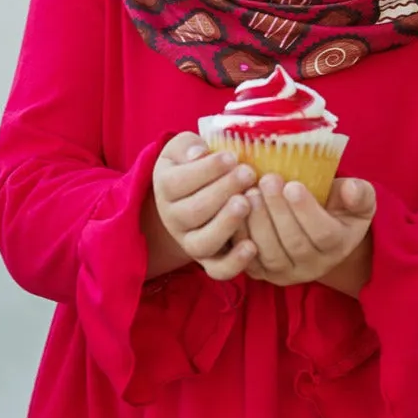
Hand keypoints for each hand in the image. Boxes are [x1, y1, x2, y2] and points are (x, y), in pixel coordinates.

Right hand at [146, 133, 257, 281]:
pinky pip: (218, 270)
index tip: (231, 156)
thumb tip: (199, 153)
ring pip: (203, 243)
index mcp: (165, 188)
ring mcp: (190, 243)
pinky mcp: (210, 261)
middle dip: (222, 191)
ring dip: (226, 223)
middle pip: (193, 212)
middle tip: (247, 173)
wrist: (192, 197)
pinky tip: (252, 246)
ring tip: (246, 202)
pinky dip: (234, 263)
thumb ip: (188, 147)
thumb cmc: (195, 166)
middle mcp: (173, 219)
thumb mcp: (185, 149)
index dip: (206, 170)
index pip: (178, 182)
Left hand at [238, 174, 376, 288]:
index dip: (307, 211)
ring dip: (258, 223)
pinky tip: (235, 210)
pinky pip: (248, 260)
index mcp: (338, 246)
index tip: (292, 185)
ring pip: (270, 254)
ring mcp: (286, 273)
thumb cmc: (338, 208)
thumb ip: (360, 194)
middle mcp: (313, 267)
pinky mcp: (262, 273)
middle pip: (294, 244)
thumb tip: (352, 189)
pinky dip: (240, 236)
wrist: (319, 232)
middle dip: (278, 211)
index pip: (324, 234)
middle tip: (267, 180)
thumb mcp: (357, 199)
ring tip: (250, 193)